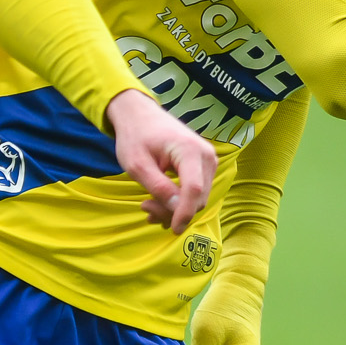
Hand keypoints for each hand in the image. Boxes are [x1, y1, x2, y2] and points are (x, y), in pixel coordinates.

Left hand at [106, 88, 216, 232]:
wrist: (141, 115)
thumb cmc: (136, 136)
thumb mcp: (138, 164)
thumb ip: (158, 186)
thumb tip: (177, 209)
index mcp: (190, 151)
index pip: (193, 189)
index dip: (184, 213)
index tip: (173, 229)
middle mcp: (207, 156)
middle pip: (198, 197)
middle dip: (172, 210)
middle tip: (144, 207)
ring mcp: (209, 161)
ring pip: (198, 198)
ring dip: (174, 208)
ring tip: (147, 206)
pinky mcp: (205, 167)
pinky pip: (197, 192)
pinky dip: (179, 202)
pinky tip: (158, 203)